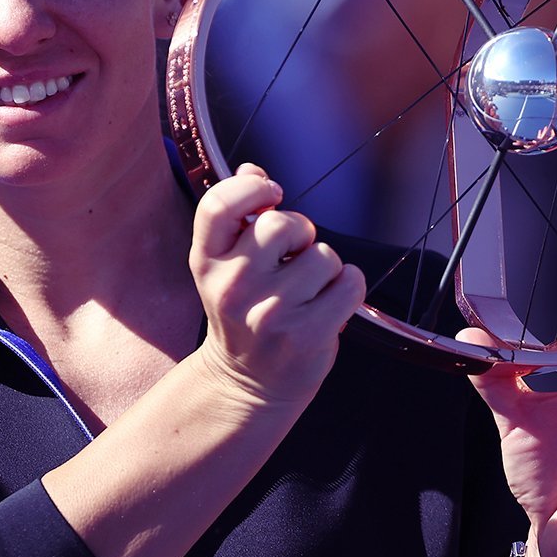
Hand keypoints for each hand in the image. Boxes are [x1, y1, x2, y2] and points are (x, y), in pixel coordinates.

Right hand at [189, 164, 364, 406]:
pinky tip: (328, 302)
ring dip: (324, 265)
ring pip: (323, 254)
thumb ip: (238, 216)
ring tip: (307, 289)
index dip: (251, 189)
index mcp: (206, 262)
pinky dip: (348, 286)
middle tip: (292, 256)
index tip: (270, 194)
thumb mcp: (226, 265)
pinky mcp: (307, 335)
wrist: (245, 385)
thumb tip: (253, 171)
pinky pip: (350, 282)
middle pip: (281, 223)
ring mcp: (270, 313)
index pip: (218, 205)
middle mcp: (232, 287)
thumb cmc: (242, 312)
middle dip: (298, 232)